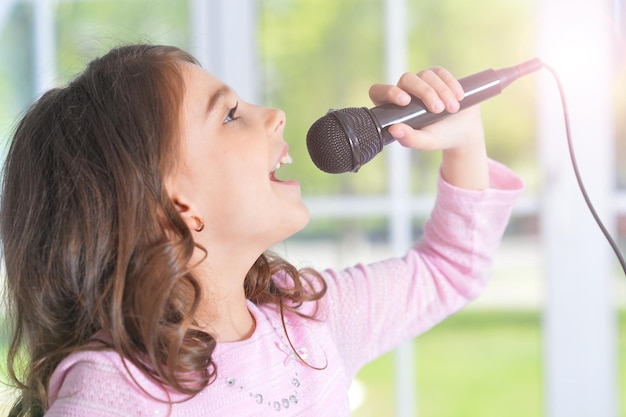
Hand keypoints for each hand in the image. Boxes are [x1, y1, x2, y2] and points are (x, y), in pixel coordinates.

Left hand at [368, 67, 489, 189]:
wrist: (463, 130)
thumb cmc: (440, 136)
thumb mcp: (426, 142)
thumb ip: (410, 139)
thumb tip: (394, 129)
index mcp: (393, 107)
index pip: (378, 91)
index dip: (389, 92)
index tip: (405, 102)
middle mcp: (404, 90)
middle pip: (407, 79)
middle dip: (425, 92)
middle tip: (438, 109)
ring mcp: (420, 80)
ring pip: (426, 75)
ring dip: (441, 91)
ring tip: (452, 109)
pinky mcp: (437, 75)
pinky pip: (440, 72)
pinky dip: (450, 84)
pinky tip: (459, 97)